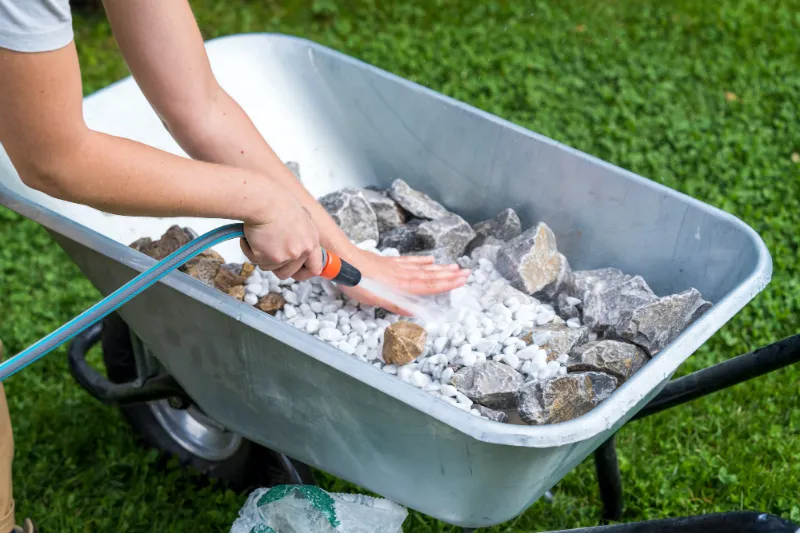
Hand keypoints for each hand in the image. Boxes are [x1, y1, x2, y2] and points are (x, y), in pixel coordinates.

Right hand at [240, 192, 323, 280]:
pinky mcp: (270, 258)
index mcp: (312, 241)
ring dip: (261, 256)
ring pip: (269, 268)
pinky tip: (251, 235)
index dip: (304, 273)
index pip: (315, 267)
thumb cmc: (277, 203)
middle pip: (287, 273)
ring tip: (259, 236)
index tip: (296, 273)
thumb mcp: (299, 219)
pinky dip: (250, 250)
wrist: (263, 200)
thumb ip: (301, 236)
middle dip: (274, 265)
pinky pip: (255, 261)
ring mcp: (287, 256)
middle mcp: (302, 251)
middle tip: (266, 250)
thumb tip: (295, 248)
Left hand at [339, 249, 470, 315]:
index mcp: (401, 286)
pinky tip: (430, 259)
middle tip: (467, 273)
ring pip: (423, 268)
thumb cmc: (357, 281)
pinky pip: (410, 261)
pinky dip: (421, 260)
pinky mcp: (388, 262)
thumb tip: (417, 312)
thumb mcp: (375, 298)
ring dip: (440, 268)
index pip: (429, 286)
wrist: (344, 260)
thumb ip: (396, 304)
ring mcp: (397, 267)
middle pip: (430, 276)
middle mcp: (403, 275)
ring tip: (455, 266)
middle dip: (449, 276)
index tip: (462, 280)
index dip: (447, 284)